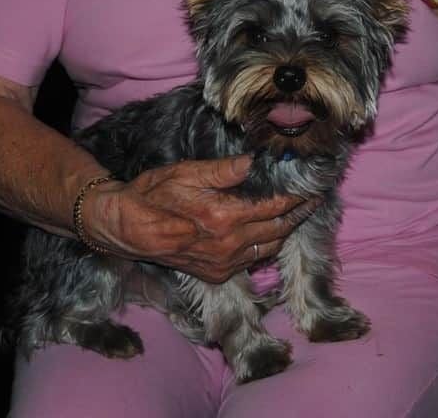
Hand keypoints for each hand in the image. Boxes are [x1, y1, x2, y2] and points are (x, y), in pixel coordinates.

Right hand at [85, 155, 319, 282]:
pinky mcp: (214, 274)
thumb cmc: (152, 195)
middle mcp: (228, 245)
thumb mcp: (185, 173)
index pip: (275, 208)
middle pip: (278, 230)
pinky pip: (251, 262)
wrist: (125, 229)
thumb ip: (223, 170)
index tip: (312, 189)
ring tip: (296, 217)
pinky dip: (265, 247)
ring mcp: (222, 263)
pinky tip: (267, 235)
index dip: (297, 198)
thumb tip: (253, 162)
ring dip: (285, 232)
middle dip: (298, 215)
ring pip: (269, 248)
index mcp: (224, 217)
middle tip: (312, 201)